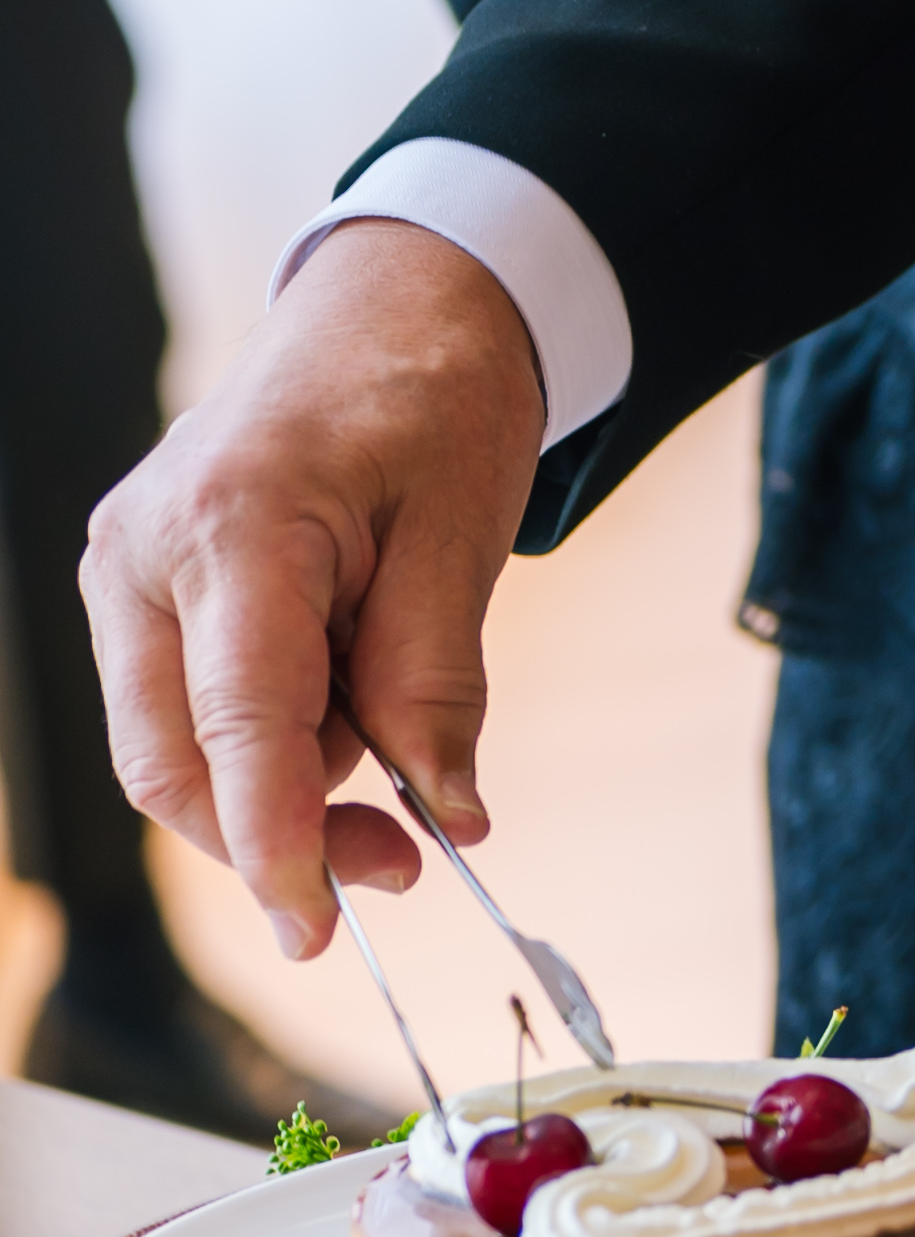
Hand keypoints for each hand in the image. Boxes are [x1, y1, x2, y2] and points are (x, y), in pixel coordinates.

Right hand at [81, 224, 547, 957]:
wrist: (392, 308)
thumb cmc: (432, 398)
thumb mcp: (465, 531)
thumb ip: (438, 679)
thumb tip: (448, 811)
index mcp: (232, 522)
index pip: (236, 723)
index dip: (274, 841)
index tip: (315, 927)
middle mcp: (146, 553)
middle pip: (175, 762)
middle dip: (279, 834)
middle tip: (405, 856)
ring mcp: (127, 572)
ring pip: (174, 749)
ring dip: (280, 785)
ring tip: (391, 731)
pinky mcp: (139, 592)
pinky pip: (186, 708)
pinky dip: (265, 737)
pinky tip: (341, 699)